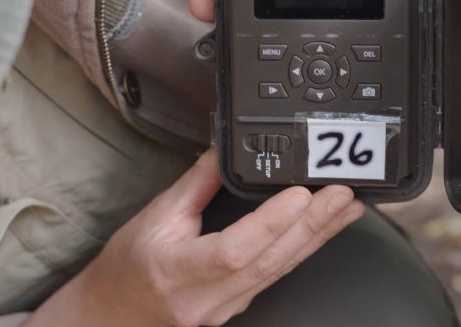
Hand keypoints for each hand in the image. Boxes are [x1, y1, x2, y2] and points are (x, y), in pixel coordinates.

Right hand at [24, 148, 363, 326]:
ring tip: (347, 208)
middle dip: (312, 226)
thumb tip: (225, 150)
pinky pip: (276, 277)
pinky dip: (302, 250)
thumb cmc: (127, 267)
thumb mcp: (153, 217)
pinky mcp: (237, 307)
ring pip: (280, 272)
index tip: (300, 194)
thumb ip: (195, 184)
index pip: (233, 250)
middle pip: (269, 262)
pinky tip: (323, 231)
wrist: (113, 314)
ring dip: (318, 237)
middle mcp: (206, 298)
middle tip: (343, 195)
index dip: (270, 223)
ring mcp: (225, 309)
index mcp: (178, 272)